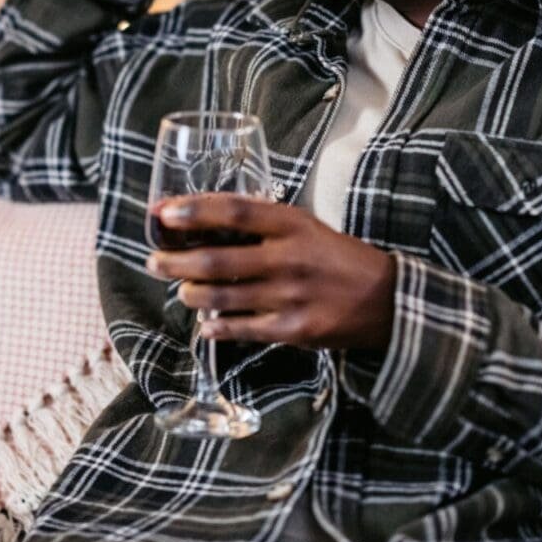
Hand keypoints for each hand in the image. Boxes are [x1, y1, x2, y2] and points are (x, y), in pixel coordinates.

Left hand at [146, 194, 396, 350]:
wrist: (386, 299)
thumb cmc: (341, 258)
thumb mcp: (309, 228)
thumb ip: (267, 225)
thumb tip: (213, 225)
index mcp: (293, 225)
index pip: (234, 212)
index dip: (195, 210)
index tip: (164, 211)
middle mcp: (288, 258)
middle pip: (217, 259)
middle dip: (177, 261)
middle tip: (154, 260)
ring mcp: (289, 297)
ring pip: (222, 297)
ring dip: (192, 294)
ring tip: (181, 291)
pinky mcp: (293, 330)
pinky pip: (242, 330)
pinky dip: (217, 327)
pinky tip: (205, 324)